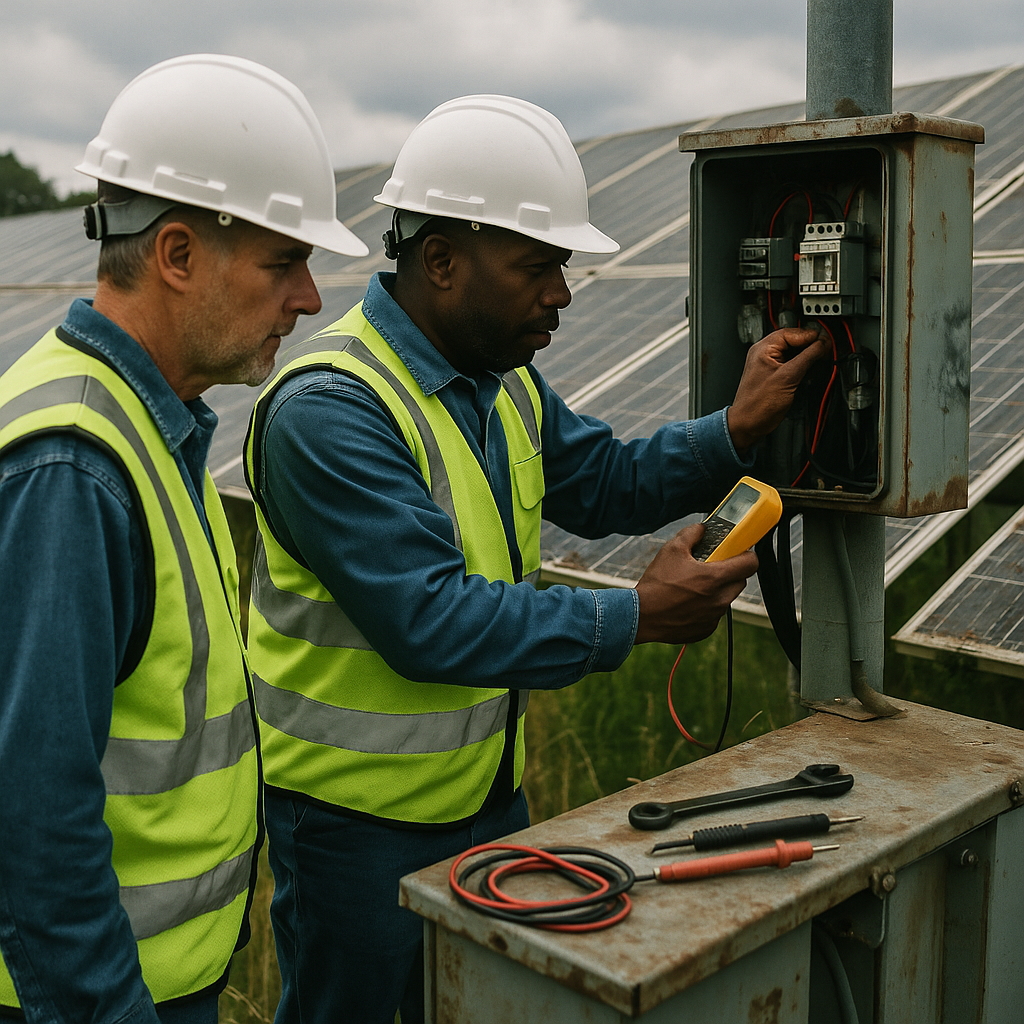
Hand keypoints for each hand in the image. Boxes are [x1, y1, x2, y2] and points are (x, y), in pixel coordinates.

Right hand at [633, 524, 756, 644]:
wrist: (640, 616)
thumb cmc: (656, 584)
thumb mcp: (671, 550)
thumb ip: (691, 534)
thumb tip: (702, 529)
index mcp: (715, 578)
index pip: (751, 564)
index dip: (747, 555)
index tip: (737, 553)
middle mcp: (719, 599)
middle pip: (740, 581)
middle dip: (730, 573)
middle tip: (712, 568)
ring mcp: (713, 617)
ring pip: (726, 599)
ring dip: (718, 591)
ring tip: (694, 586)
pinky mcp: (706, 630)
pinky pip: (714, 615)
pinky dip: (706, 608)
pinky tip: (687, 603)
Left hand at [727, 326, 828, 451]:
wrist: (748, 425)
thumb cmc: (758, 405)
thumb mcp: (788, 377)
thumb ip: (807, 357)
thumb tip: (822, 344)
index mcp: (763, 348)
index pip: (793, 332)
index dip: (811, 336)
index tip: (826, 342)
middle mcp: (765, 353)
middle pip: (794, 341)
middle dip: (811, 346)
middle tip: (825, 351)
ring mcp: (769, 365)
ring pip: (794, 353)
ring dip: (808, 356)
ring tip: (820, 361)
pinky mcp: (775, 376)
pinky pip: (792, 364)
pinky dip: (803, 366)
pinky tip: (810, 371)